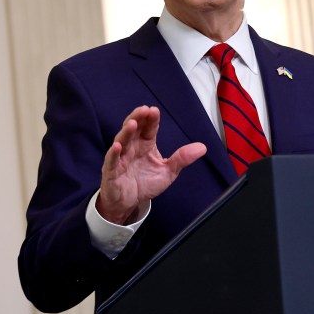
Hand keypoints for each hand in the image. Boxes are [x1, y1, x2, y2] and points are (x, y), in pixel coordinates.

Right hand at [96, 106, 205, 223]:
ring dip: (126, 132)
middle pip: (133, 129)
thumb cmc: (145, 183)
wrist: (130, 203)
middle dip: (138, 118)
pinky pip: (112, 160)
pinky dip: (114, 153)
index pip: (149, 128)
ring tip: (133, 123)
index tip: (155, 111)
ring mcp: (120, 158)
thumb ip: (182, 158)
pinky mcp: (111, 171)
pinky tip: (118, 146)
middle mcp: (132, 147)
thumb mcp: (168, 171)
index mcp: (145, 144)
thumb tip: (202, 147)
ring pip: (122, 141)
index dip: (151, 119)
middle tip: (144, 110)